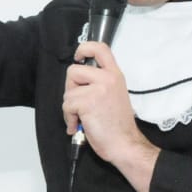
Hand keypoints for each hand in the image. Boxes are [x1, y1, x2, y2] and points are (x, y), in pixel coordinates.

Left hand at [64, 42, 152, 162]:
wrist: (124, 143)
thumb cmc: (117, 124)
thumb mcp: (114, 94)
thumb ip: (100, 83)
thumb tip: (79, 81)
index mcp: (115, 75)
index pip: (100, 49)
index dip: (84, 48)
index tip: (78, 56)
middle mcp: (108, 78)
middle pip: (73, 71)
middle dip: (70, 88)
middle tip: (79, 103)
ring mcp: (98, 89)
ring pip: (68, 92)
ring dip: (70, 108)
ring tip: (82, 118)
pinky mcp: (88, 102)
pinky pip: (67, 106)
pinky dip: (69, 118)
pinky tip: (79, 125)